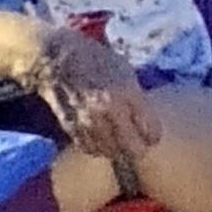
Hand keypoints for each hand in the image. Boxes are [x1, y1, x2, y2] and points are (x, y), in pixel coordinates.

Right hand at [33, 24, 162, 166]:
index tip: (149, 132)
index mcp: (127, 93)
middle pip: (134, 150)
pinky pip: (91, 149)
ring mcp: (89, 120)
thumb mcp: (126, 73)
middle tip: (134, 140)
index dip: (152, 135)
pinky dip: (97, 146)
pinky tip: (98, 134)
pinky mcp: (72, 127)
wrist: (59, 59)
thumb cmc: (97, 62)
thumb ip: (139, 101)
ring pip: (112, 153)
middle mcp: (109, 109)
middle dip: (138, 148)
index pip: (152, 133)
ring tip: (114, 135)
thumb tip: (149, 130)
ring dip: (116, 148)